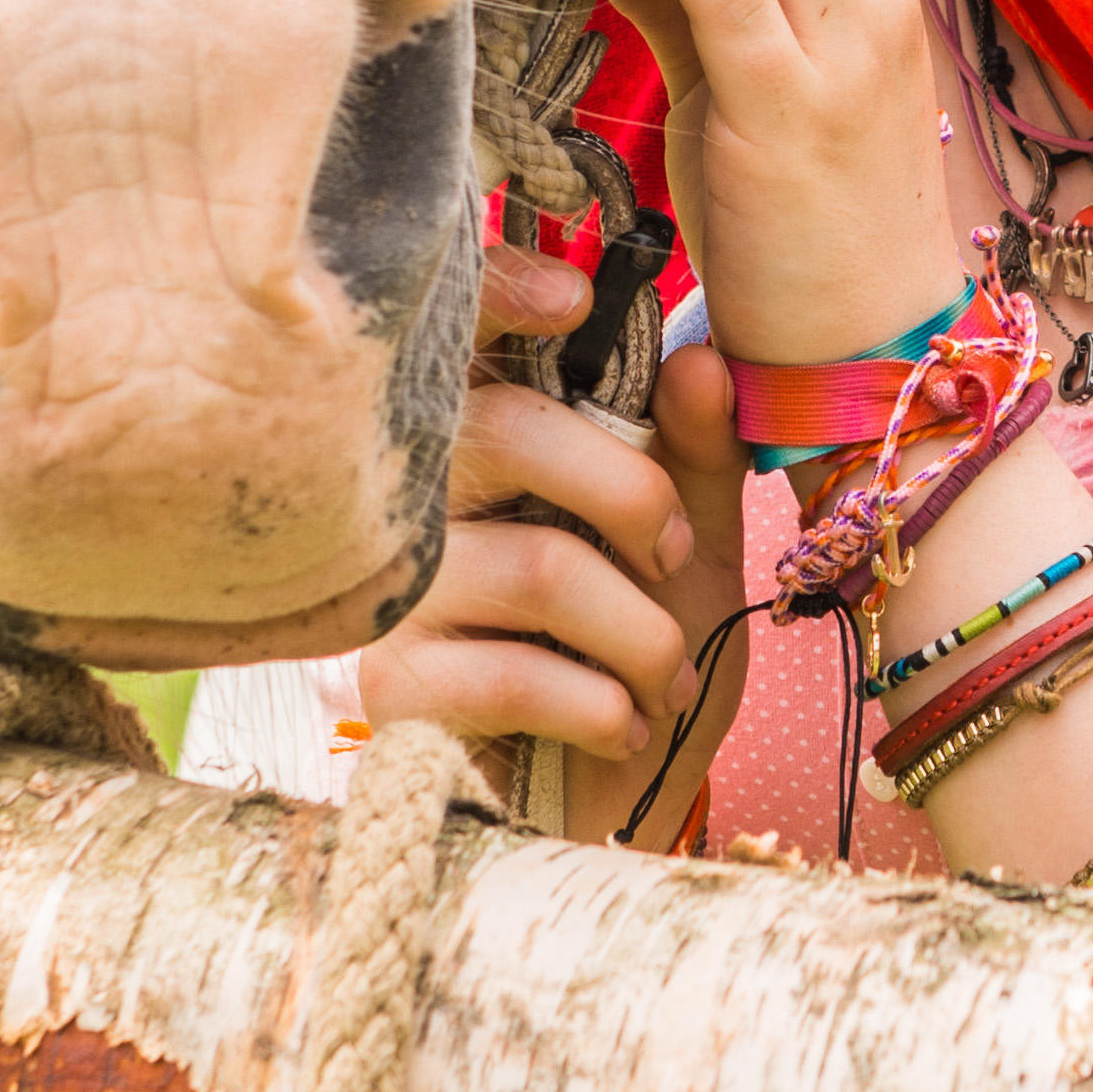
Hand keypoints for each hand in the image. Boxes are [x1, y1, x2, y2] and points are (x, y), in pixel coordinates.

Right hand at [355, 241, 746, 824]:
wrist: (624, 799)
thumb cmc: (641, 652)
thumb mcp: (696, 544)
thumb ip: (696, 453)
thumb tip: (700, 361)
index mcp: (487, 442)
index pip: (462, 335)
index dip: (501, 292)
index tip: (575, 300)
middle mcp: (420, 499)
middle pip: (508, 430)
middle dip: (633, 497)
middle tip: (675, 559)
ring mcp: (399, 593)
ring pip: (536, 565)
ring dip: (640, 634)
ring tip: (663, 676)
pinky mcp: (392, 687)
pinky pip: (507, 673)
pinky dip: (598, 704)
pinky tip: (621, 725)